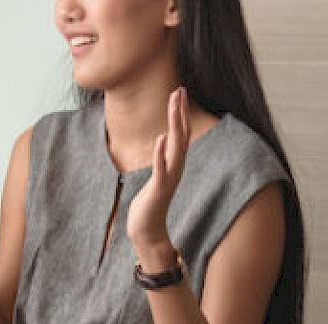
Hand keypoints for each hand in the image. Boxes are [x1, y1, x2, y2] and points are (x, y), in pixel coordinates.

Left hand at [127, 88, 190, 259]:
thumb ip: (162, 158)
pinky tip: (159, 140)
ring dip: (174, 127)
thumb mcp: (156, 174)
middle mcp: (175, 167)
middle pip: (180, 135)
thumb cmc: (149, 202)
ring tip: (174, 107)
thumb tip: (163, 140)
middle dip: (179, 112)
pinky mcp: (158, 189)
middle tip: (179, 90)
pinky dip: (161, 154)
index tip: (178, 92)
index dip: (179, 113)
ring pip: (174, 148)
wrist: (147, 229)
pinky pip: (161, 169)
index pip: (179, 133)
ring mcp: (168, 177)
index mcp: (173, 163)